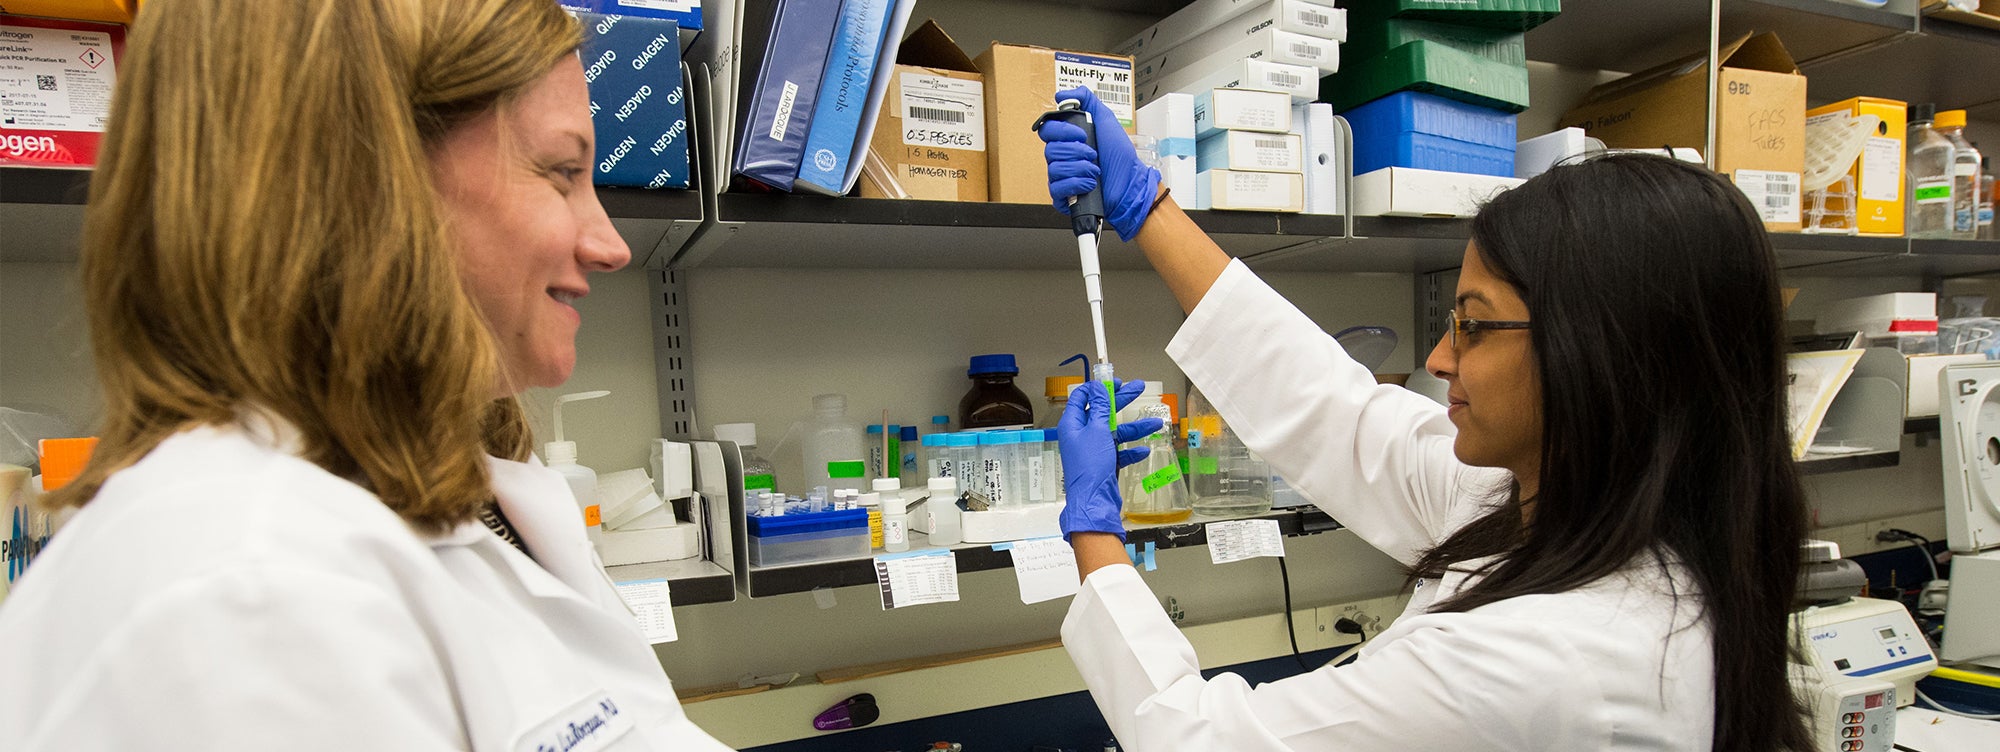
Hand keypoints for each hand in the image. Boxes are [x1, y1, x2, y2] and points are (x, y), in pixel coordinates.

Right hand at [1038, 86, 1160, 241]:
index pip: (1047, 130)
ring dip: (1080, 168)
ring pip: (1054, 169)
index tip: (1082, 134)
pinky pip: (1056, 188)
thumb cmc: (1120, 156)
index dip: (1062, 131)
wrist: (1130, 182)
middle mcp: (1062, 157)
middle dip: (1076, 151)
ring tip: (1095, 170)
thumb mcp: (1106, 119)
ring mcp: (1061, 177)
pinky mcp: (1063, 196)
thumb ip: (1087, 100)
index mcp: (1068, 139)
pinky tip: (1090, 184)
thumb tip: (1063, 94)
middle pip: (1050, 150)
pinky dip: (1076, 184)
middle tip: (1093, 154)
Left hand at [1058, 379, 1164, 541]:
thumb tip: (1099, 387)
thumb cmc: (1090, 466)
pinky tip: (1144, 450)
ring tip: (1156, 423)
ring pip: (1115, 433)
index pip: (1082, 398)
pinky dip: (1131, 450)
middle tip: (1139, 388)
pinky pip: (1119, 452)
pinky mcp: (1103, 464)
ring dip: (1135, 428)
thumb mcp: (1097, 430)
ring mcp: (1093, 450)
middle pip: (1102, 411)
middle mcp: (1081, 435)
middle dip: (1121, 400)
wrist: (1093, 501)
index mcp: (1072, 424)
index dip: (1098, 387)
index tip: (1115, 381)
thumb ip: (1100, 407)